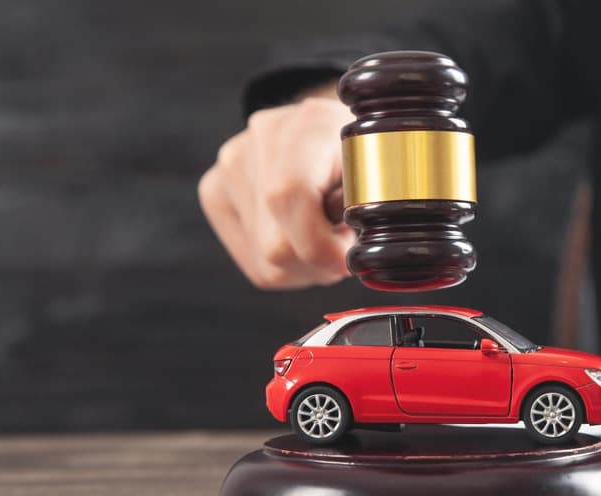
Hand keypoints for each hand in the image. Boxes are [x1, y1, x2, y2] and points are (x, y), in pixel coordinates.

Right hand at [198, 91, 354, 288]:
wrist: (331, 136)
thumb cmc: (365, 160)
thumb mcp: (385, 177)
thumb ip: (369, 209)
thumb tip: (343, 254)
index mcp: (312, 123)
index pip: (289, 195)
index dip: (319, 245)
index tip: (346, 260)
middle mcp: (263, 136)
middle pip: (276, 244)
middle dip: (318, 262)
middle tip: (342, 245)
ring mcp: (231, 164)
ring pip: (267, 262)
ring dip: (305, 266)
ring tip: (322, 236)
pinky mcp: (215, 192)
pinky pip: (255, 263)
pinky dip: (285, 266)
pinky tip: (300, 238)